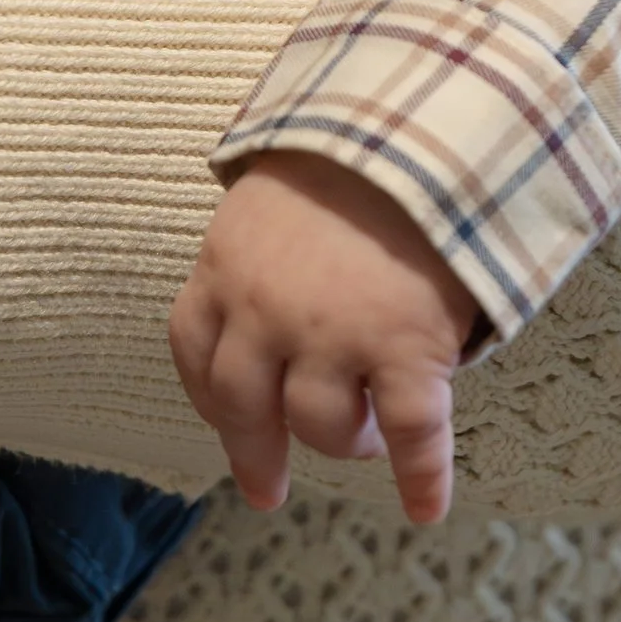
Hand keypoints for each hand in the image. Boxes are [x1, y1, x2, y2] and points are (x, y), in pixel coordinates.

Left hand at [171, 150, 476, 524]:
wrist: (425, 114)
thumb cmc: (363, 137)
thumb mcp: (280, 183)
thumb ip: (266, 241)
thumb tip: (273, 282)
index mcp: (228, 263)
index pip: (194, 348)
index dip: (210, 395)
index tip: (225, 421)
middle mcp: (267, 310)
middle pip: (244, 408)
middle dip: (256, 454)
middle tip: (267, 488)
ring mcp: (335, 334)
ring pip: (324, 426)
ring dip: (345, 444)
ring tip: (369, 440)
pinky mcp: (405, 347)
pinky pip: (410, 433)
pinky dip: (420, 477)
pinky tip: (426, 507)